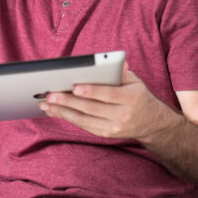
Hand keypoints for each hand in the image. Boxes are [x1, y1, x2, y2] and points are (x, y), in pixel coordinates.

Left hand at [39, 65, 178, 140]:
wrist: (151, 122)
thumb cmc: (138, 95)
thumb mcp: (135, 81)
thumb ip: (121, 72)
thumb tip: (111, 63)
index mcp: (131, 98)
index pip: (108, 94)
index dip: (91, 91)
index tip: (74, 87)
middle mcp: (123, 115)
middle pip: (91, 108)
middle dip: (68, 101)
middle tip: (50, 95)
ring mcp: (114, 127)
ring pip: (84, 119)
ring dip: (62, 111)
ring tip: (46, 104)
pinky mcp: (106, 134)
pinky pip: (83, 125)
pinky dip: (67, 117)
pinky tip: (54, 111)